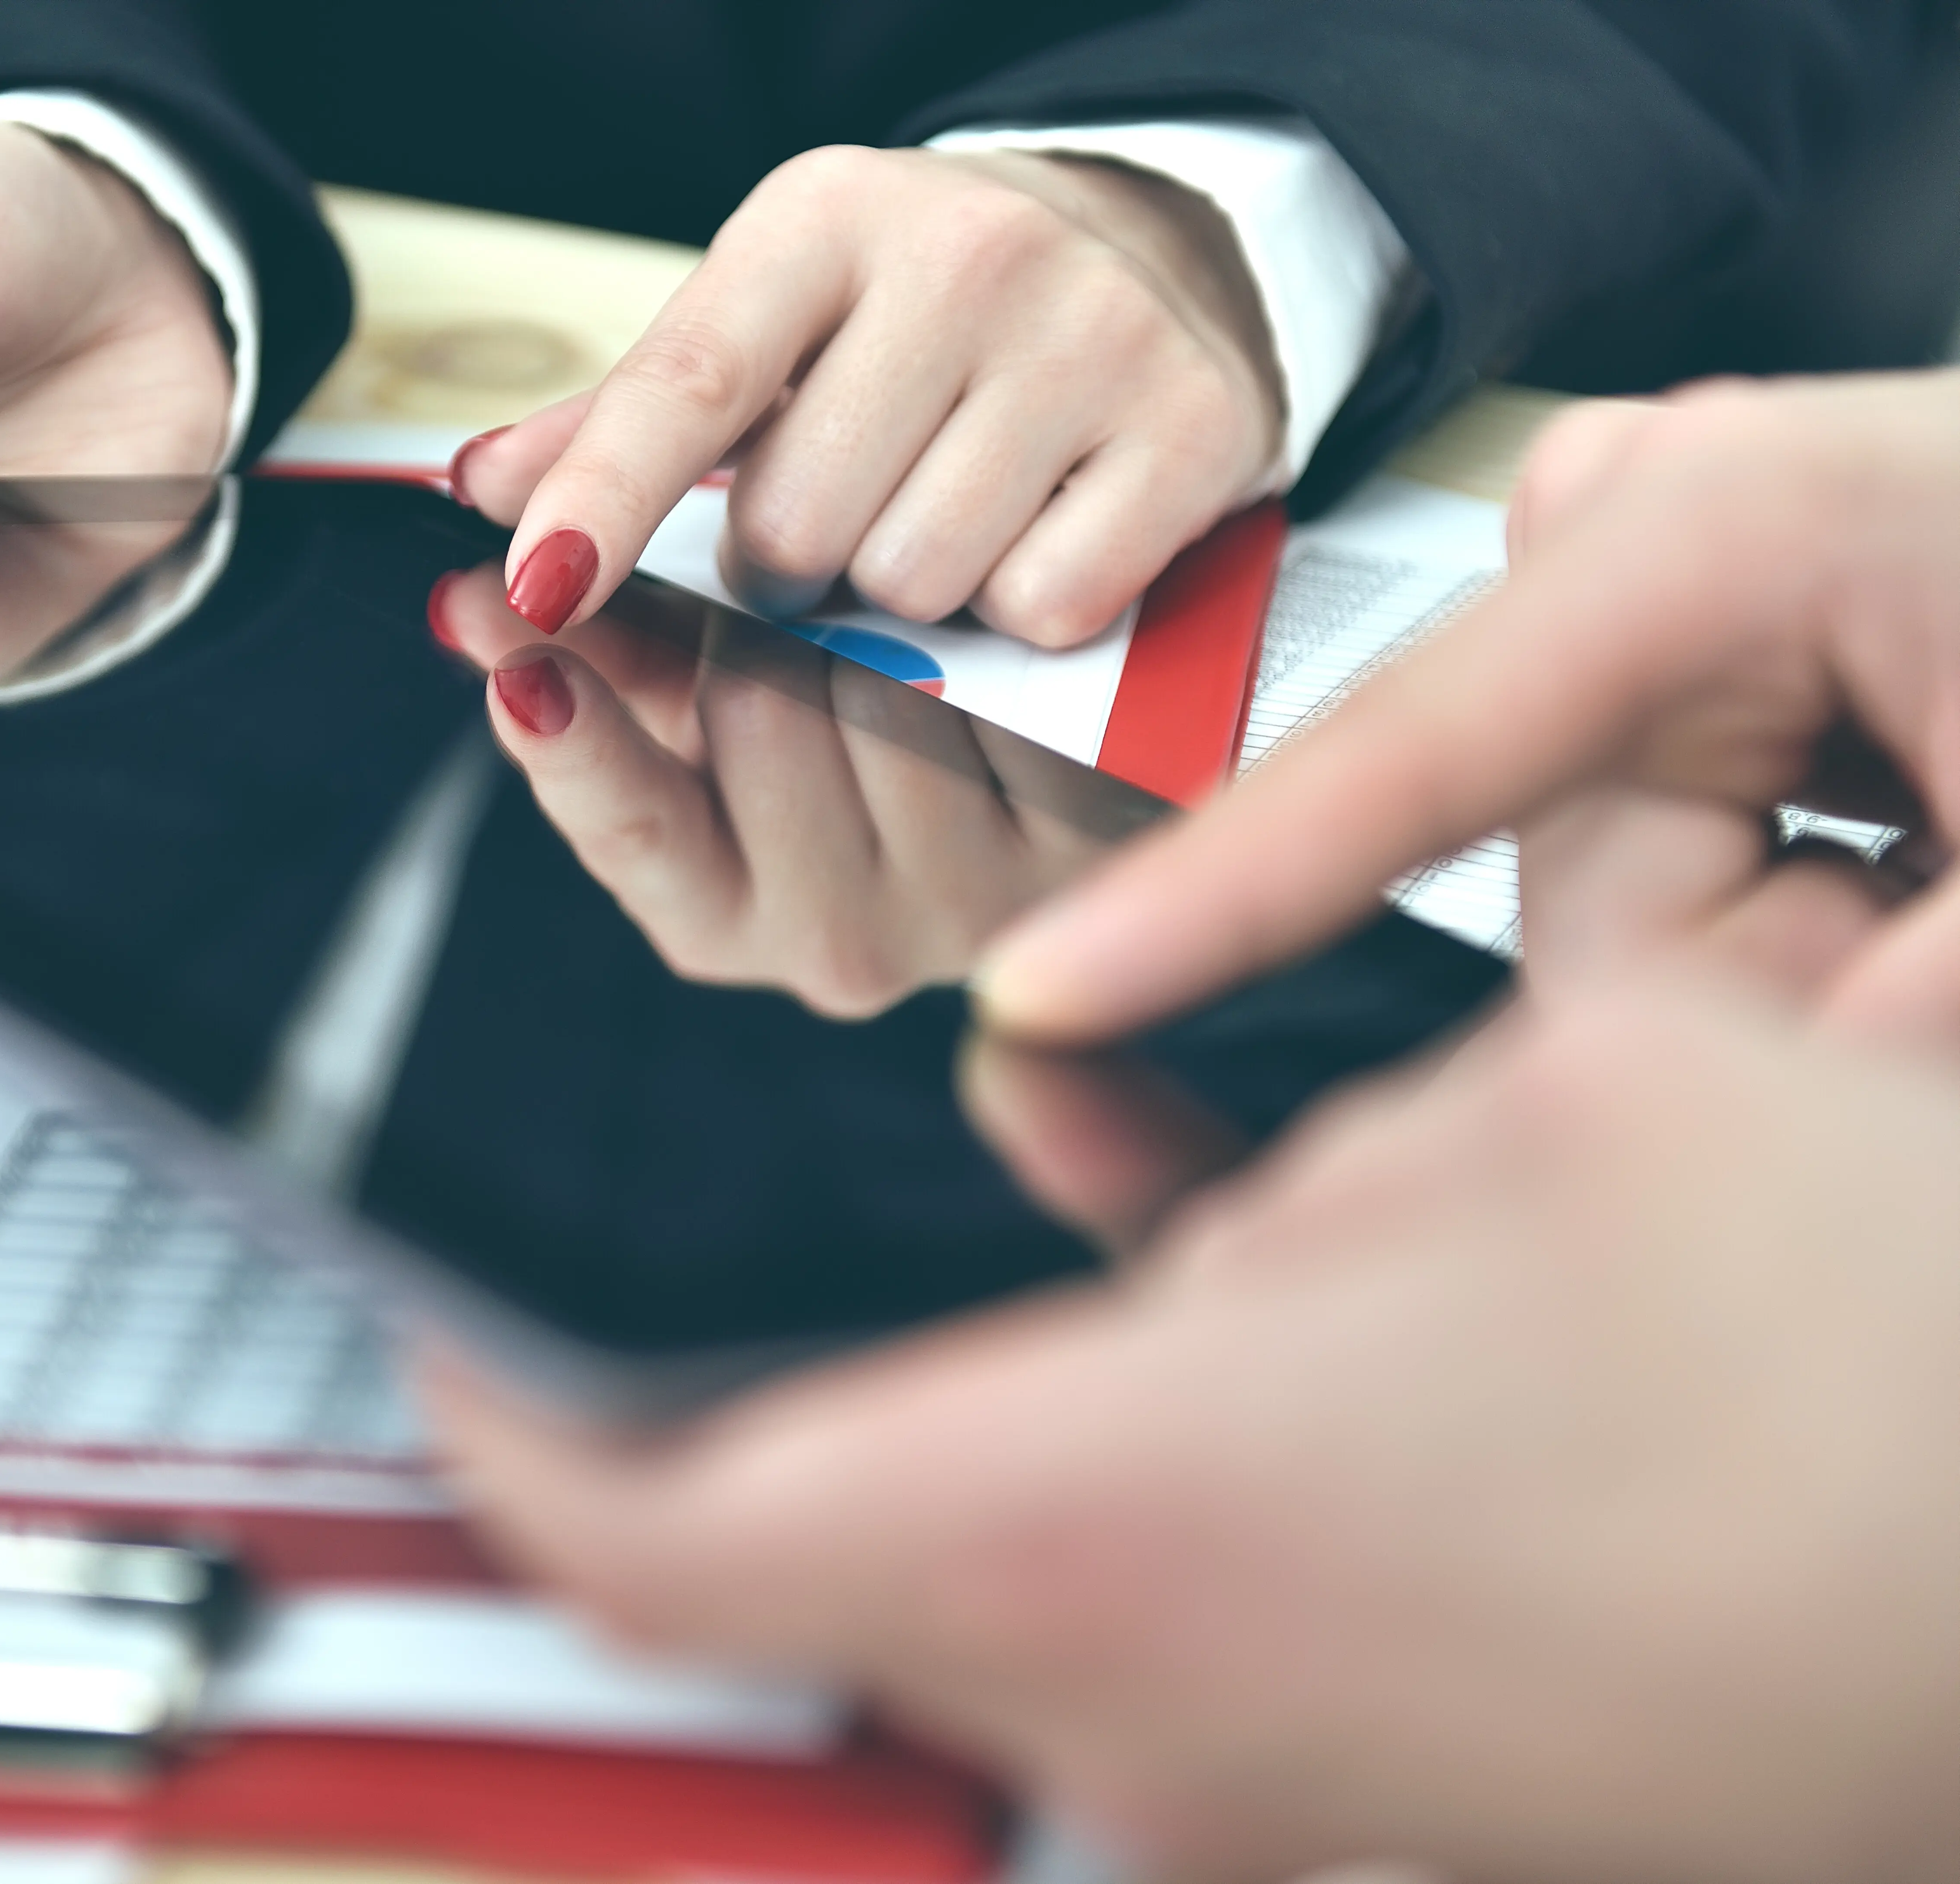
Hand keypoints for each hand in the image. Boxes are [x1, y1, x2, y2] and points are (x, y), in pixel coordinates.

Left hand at [428, 974, 1959, 1881]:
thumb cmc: (1875, 1383)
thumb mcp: (1570, 1113)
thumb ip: (1320, 1155)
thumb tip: (1238, 1218)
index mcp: (1107, 1513)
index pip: (646, 1528)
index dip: (509, 1427)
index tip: (455, 1334)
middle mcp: (1145, 1701)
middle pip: (837, 1540)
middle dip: (815, 1375)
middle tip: (820, 1224)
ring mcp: (1272, 1785)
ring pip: (1035, 1562)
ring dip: (1038, 1403)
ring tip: (1163, 1230)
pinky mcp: (1393, 1800)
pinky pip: (1190, 1618)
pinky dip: (1177, 1477)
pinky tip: (1287, 1331)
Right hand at [430, 562, 1109, 1015]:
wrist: (1036, 745)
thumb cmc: (826, 705)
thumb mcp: (691, 679)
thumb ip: (580, 632)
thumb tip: (466, 569)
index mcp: (713, 916)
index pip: (626, 827)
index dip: (571, 738)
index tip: (519, 659)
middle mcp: (830, 948)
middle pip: (758, 717)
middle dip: (747, 618)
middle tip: (756, 575)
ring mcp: (956, 916)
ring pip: (880, 689)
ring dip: (864, 612)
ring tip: (869, 604)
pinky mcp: (1070, 856)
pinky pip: (999, 690)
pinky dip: (976, 634)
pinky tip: (969, 628)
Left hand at [449, 145, 1282, 648]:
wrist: (1152, 250)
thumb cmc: (916, 319)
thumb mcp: (766, 329)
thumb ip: (618, 419)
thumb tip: (481, 487)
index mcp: (824, 216)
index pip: (685, 383)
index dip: (602, 500)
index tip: (535, 591)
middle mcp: (966, 252)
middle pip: (800, 528)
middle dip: (795, 563)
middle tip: (841, 512)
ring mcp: (1094, 336)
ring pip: (919, 578)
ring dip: (907, 589)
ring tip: (938, 511)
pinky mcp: (1193, 429)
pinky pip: (1044, 605)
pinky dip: (1024, 602)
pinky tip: (1037, 529)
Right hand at [970, 371, 1959, 1046]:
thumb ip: (1881, 1023)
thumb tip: (1732, 1127)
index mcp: (1718, 530)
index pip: (1411, 751)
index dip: (1220, 896)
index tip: (1037, 1002)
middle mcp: (1649, 547)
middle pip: (1586, 907)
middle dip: (1776, 980)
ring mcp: (1666, 603)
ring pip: (1637, 932)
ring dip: (1822, 963)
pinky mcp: (1690, 667)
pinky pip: (1668, 880)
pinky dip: (1807, 917)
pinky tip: (1929, 840)